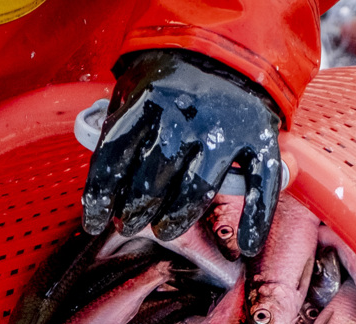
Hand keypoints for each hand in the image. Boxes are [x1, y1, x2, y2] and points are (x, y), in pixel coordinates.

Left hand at [82, 50, 283, 257]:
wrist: (228, 46)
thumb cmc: (172, 80)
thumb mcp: (134, 89)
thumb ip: (119, 131)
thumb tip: (103, 189)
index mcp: (148, 99)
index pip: (114, 159)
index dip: (99, 198)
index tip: (94, 222)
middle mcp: (185, 115)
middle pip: (152, 182)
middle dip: (136, 213)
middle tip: (131, 223)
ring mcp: (225, 128)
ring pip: (196, 192)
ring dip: (176, 221)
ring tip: (165, 230)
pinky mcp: (260, 138)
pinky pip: (260, 186)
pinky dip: (256, 220)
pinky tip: (248, 245)